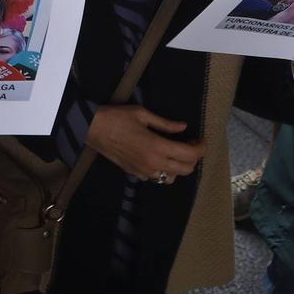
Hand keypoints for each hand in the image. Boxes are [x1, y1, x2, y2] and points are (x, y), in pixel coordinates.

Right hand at [86, 104, 206, 181]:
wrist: (92, 129)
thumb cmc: (117, 117)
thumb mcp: (143, 114)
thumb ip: (166, 124)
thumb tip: (183, 127)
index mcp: (158, 146)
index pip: (190, 154)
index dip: (201, 148)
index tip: (201, 140)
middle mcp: (154, 163)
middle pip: (186, 169)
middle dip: (194, 158)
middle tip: (191, 145)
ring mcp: (144, 171)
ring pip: (172, 177)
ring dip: (179, 167)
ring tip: (176, 153)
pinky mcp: (135, 174)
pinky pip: (157, 178)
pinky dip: (164, 171)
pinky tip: (160, 159)